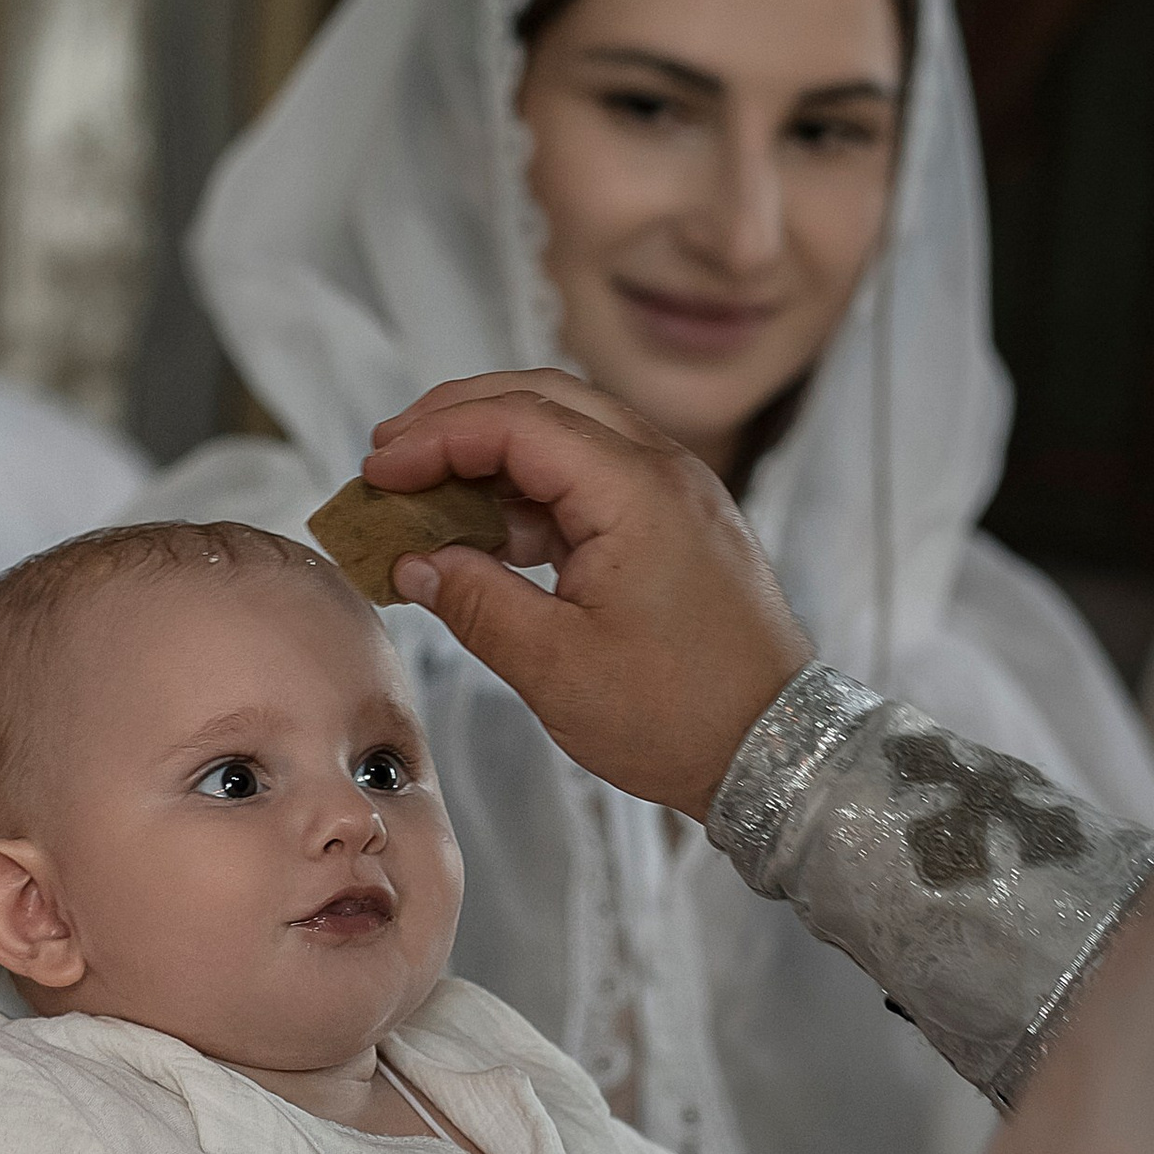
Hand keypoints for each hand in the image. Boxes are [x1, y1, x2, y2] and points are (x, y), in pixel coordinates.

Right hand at [362, 372, 813, 814]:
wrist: (777, 753)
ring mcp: (673, 495)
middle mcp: (662, 471)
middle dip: (457, 418)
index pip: (518, 421)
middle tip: (389, 454)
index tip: (377, 470)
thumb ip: (475, 600)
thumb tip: (413, 563)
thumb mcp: (555, 666)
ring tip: (425, 492)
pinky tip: (483, 532)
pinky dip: (529, 491)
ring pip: (568, 434)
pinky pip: (590, 479)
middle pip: (544, 400)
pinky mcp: (673, 526)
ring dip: (492, 452)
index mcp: (637, 490)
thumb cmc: (680, 716)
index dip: (436, 437)